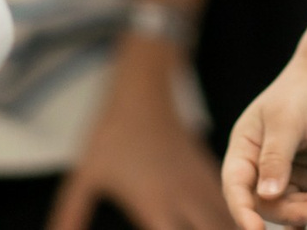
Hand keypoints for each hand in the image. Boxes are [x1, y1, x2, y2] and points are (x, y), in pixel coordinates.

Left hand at [49, 38, 232, 229]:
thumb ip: (70, 213)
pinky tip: (235, 226)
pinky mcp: (207, 172)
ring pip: (226, 221)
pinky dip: (233, 219)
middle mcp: (182, 198)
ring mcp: (199, 183)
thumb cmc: (110, 133)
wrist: (142, 90)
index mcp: (153, 203)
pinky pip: (228, 203)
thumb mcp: (84, 176)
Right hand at [220, 53, 306, 229]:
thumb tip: (267, 196)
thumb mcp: (286, 123)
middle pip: (264, 203)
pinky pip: (306, 200)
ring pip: (286, 206)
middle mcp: (260, 164)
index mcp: (244, 148)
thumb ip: (276, 160)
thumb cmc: (304, 93)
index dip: (243, 211)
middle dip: (287, 212)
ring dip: (305, 210)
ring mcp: (285, 171)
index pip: (236, 187)